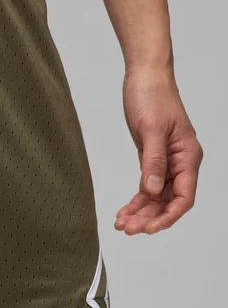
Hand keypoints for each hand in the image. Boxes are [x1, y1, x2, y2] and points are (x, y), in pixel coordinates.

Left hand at [115, 65, 201, 234]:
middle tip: (127, 229)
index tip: (149, 228)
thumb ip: (153, 161)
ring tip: (122, 224)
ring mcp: (166, 162)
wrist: (144, 78)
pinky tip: (124, 211)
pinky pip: (146, 186)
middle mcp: (180, 162)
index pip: (183, 196)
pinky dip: (136, 200)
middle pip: (169, 201)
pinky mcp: (151, 158)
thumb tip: (151, 190)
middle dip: (149, 218)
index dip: (168, 216)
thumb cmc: (152, 97)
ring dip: (141, 212)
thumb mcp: (151, 130)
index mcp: (187, 156)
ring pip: (156, 197)